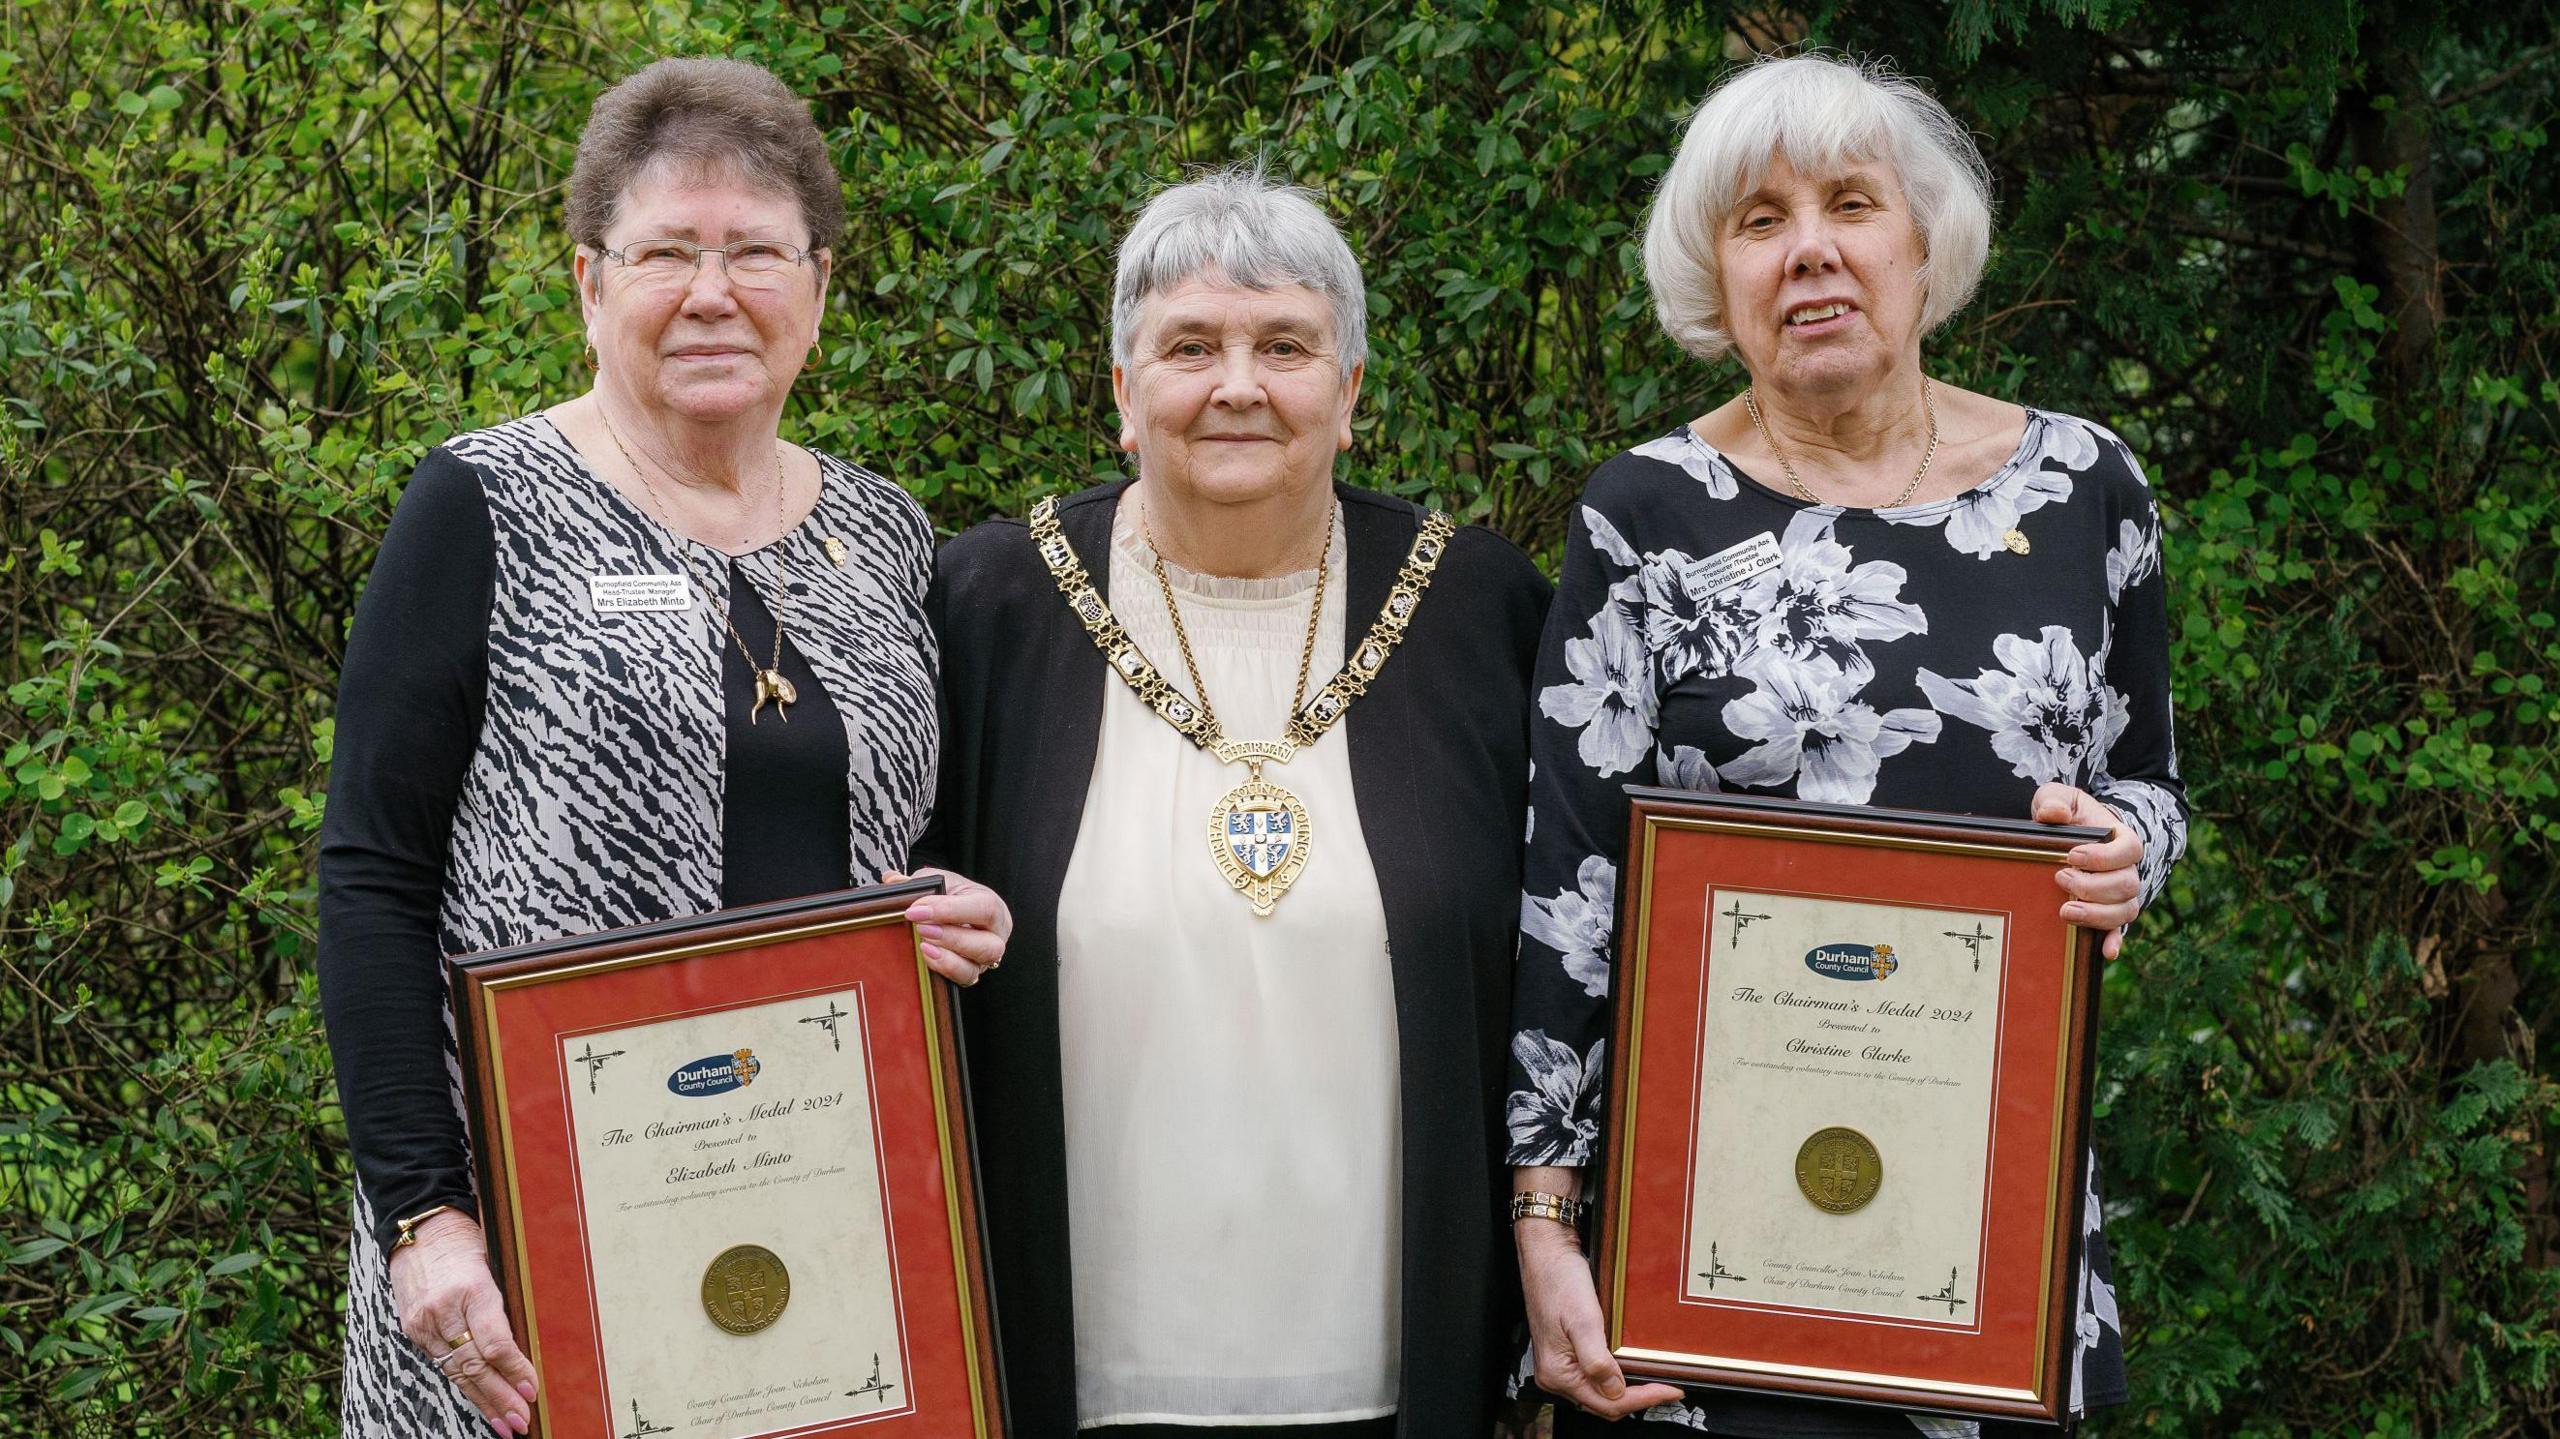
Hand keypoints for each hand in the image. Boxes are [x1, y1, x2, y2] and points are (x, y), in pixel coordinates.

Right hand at [386, 1210, 537, 1435]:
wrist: (418, 1227)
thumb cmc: (464, 1240)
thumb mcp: (493, 1263)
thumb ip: (503, 1304)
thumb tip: (525, 1344)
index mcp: (473, 1288)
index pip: (496, 1343)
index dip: (515, 1371)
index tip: (533, 1390)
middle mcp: (445, 1309)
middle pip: (475, 1365)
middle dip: (501, 1397)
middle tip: (521, 1421)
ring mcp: (424, 1321)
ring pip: (457, 1371)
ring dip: (483, 1400)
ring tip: (505, 1423)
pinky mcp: (413, 1328)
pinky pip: (442, 1362)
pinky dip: (462, 1383)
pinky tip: (479, 1400)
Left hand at [883, 868, 1012, 985]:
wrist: (953, 912)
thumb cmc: (950, 895)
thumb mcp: (938, 881)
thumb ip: (919, 882)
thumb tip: (892, 880)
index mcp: (993, 906)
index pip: (982, 908)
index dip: (949, 910)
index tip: (916, 910)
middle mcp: (996, 936)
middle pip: (987, 944)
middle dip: (951, 937)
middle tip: (921, 929)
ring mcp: (984, 959)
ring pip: (975, 967)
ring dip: (947, 958)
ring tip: (923, 945)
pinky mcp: (971, 973)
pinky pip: (962, 979)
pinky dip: (944, 969)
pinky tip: (926, 957)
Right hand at [1517, 1218, 1683, 1419]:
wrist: (1546, 1253)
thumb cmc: (1559, 1279)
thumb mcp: (1583, 1319)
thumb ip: (1597, 1361)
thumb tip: (1615, 1390)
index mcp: (1557, 1372)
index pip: (1607, 1403)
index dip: (1643, 1400)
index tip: (1670, 1391)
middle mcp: (1556, 1375)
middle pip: (1604, 1402)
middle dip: (1637, 1398)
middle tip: (1667, 1387)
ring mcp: (1560, 1365)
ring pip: (1600, 1392)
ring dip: (1627, 1389)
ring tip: (1654, 1380)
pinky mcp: (1566, 1353)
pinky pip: (1594, 1376)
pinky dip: (1615, 1376)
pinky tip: (1630, 1367)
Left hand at [2031, 782, 2143, 959]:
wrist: (2072, 838)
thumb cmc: (2069, 816)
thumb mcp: (2060, 798)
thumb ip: (2055, 800)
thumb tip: (2053, 813)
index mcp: (2121, 841)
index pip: (2129, 850)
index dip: (2104, 856)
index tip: (2072, 855)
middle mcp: (2127, 870)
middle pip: (2126, 884)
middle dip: (2093, 886)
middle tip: (2061, 878)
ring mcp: (2120, 895)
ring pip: (2126, 911)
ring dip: (2098, 915)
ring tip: (2066, 911)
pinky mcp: (2108, 913)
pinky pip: (2120, 931)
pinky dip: (2114, 941)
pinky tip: (2105, 951)